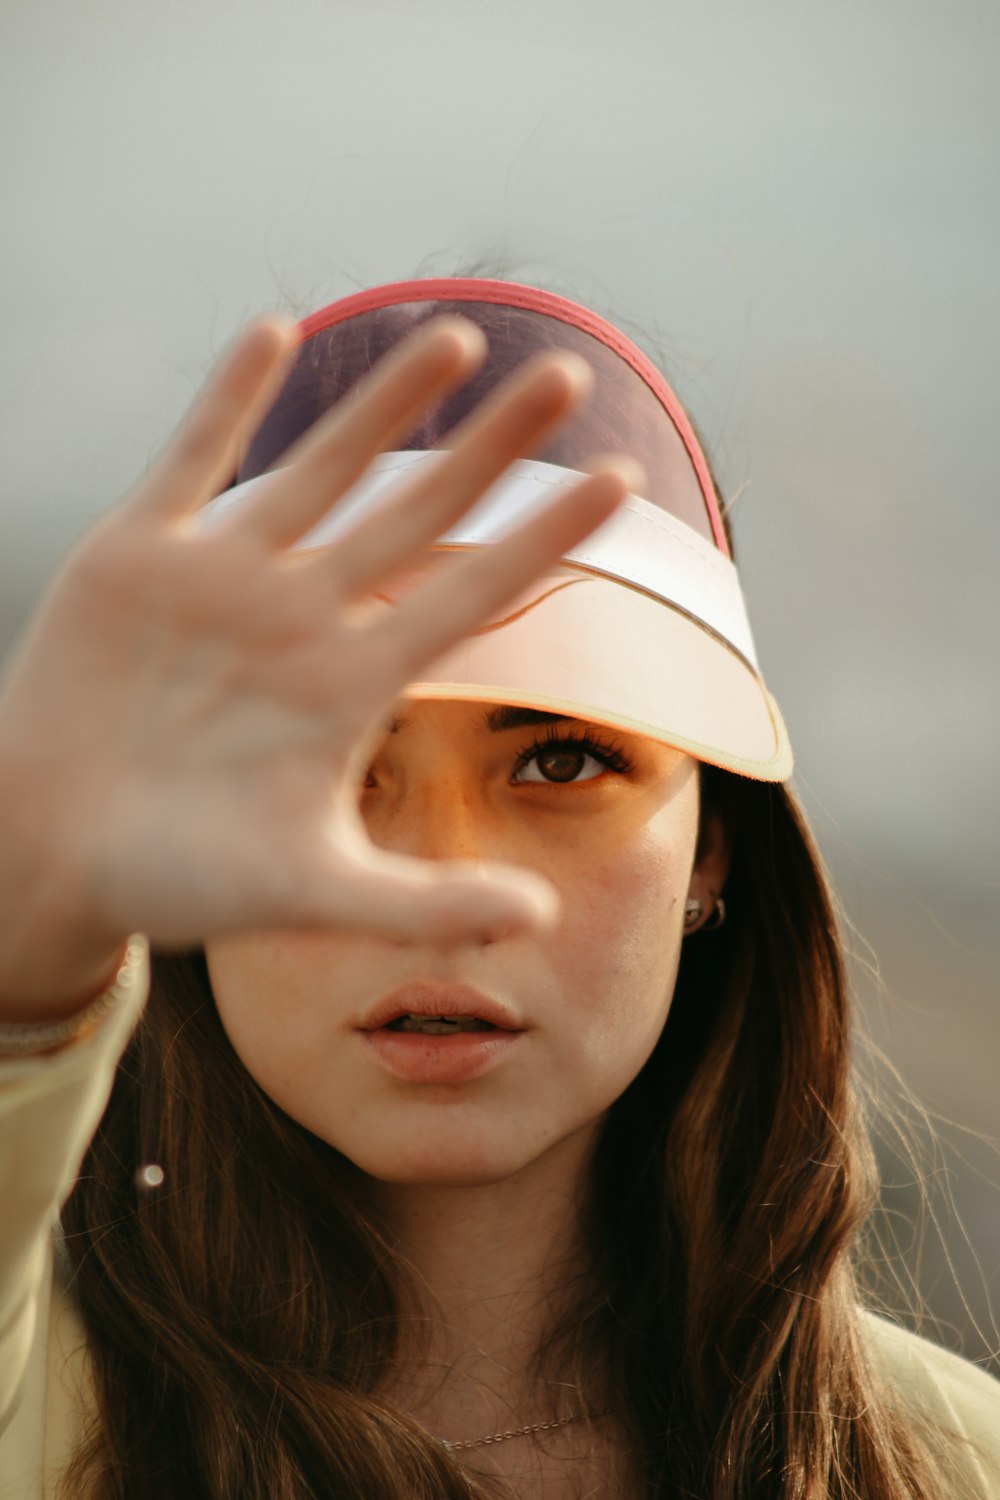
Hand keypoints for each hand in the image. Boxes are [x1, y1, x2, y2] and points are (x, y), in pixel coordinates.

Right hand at [0, 313, 636, 999]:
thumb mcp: (312, 895)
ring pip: (322, 470)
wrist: (50, 853)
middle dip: (491, 447)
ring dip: (385, 404)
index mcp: (350, 686)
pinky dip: (229, 401)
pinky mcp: (140, 556)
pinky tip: (276, 332)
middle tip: (572, 377)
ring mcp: (226, 580)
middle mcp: (303, 617)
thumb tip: (542, 919)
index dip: (544, 539)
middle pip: (418, 513)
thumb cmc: (181, 878)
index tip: (620, 484)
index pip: (472, 597)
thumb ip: (424, 905)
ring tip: (461, 338)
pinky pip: (193, 461)